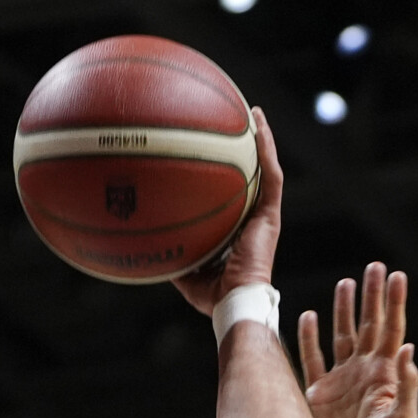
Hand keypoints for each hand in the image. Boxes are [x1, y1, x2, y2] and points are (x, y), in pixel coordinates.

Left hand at [173, 106, 283, 315]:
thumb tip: (145, 237)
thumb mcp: (184, 269)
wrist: (236, 303)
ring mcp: (265, 216)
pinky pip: (270, 176)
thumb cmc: (211, 295)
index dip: (230, 174)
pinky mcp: (271, 215)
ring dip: (262, 141)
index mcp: (239, 231)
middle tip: (236, 125)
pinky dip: (266, 149)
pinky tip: (258, 125)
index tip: (215, 153)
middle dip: (246, 150)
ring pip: (266, 169)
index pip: (236, 196)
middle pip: (252, 176)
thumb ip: (172, 251)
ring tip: (252, 114)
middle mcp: (254, 219)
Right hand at [298, 260, 417, 417]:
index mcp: (385, 375)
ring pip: (341, 336)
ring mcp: (340, 381)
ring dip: (343, 310)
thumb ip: (406, 387)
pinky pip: (312, 359)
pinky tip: (308, 316)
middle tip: (375, 267)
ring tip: (345, 283)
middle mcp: (364, 372)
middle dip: (371, 297)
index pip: (392, 330)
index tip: (398, 276)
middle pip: (369, 325)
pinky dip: (309, 338)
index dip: (394, 303)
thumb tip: (409, 350)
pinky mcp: (317, 393)